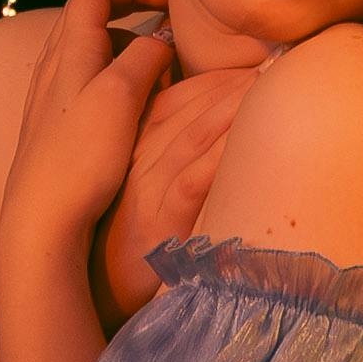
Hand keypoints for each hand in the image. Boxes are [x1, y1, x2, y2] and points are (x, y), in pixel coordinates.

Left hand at [0, 0, 174, 276]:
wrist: (41, 219)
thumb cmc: (80, 156)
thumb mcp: (120, 96)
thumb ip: (144, 57)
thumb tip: (161, 38)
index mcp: (69, 49)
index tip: (169, 1)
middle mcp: (54, 66)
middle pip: (89, 14)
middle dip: (131, 10)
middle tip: (167, 28)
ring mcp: (50, 97)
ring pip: (88, 50)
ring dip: (124, 47)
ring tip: (157, 69)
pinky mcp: (53, 126)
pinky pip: (84, 82)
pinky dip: (112, 78)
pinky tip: (131, 107)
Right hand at [97, 57, 252, 327]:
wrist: (92, 296)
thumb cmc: (127, 247)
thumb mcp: (143, 194)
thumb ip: (169, 160)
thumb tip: (215, 133)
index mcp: (130, 150)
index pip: (172, 98)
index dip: (212, 79)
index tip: (249, 66)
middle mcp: (134, 163)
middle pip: (184, 108)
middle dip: (228, 84)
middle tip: (270, 64)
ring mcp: (145, 192)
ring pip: (189, 135)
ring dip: (228, 108)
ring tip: (264, 86)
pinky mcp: (158, 224)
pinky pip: (190, 180)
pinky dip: (217, 155)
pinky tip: (245, 138)